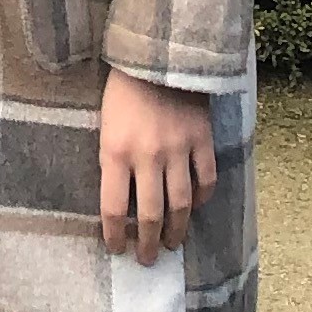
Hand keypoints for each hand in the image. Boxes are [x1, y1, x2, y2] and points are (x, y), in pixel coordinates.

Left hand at [96, 72, 217, 264]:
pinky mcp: (202, 139)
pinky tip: (195, 208)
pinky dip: (201, 198)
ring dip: (176, 230)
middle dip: (147, 243)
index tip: (115, 250)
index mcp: (115, 151)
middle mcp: (148, 156)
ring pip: (181, 205)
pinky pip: (205, 180)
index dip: (114, 235)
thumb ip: (112, 160)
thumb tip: (120, 201)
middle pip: (150, 214)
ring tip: (171, 244)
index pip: (113, 207)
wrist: (157, 53)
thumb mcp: (105, 124)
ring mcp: (178, 149)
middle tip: (147, 259)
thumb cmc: (122, 88)